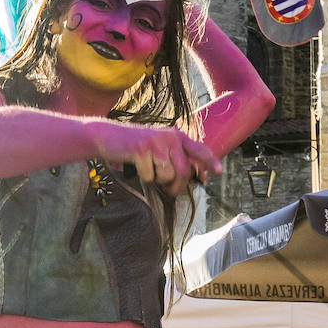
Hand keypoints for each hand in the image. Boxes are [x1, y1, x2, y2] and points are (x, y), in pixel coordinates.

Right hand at [93, 120, 222, 196]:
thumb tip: (196, 175)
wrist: (107, 136)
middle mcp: (169, 136)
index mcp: (176, 136)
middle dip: (177, 186)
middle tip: (169, 191)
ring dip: (157, 180)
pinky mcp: (142, 149)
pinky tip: (135, 165)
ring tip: (148, 170)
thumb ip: (176, 157)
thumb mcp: (158, 148)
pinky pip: (150, 175)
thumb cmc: (134, 147)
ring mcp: (156, 142)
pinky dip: (142, 176)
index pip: (198, 149)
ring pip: (167, 175)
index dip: (210, 161)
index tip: (219, 172)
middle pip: (183, 171)